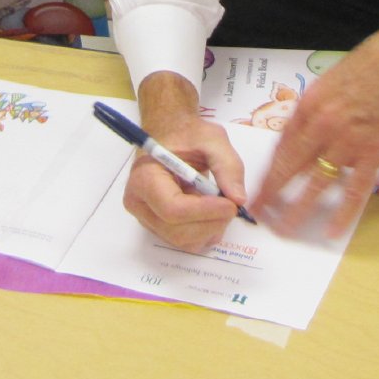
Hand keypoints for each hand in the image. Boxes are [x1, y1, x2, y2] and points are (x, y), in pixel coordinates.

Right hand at [126, 73, 247, 251]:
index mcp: (145, 178)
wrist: (170, 136)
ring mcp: (147, 219)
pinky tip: (210, 211)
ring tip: (219, 204)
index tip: (231, 204)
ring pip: (183, 242)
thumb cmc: (187, 135)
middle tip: (232, 204)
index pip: (173, 208)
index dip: (205, 211)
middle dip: (212, 222)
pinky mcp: (158, 228)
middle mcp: (139, 203)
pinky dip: (205, 232)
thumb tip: (238, 199)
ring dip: (210, 229)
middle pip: (178, 231)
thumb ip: (228, 166)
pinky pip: (185, 242)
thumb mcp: (212, 139)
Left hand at [252, 16, 378, 237]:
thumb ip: (313, 110)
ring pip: (317, 184)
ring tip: (286, 230)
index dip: (269, 171)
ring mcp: (349, 142)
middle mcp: (323, 126)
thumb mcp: (329, 82)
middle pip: (290, 168)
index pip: (281, 146)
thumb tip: (301, 134)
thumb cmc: (372, 66)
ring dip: (298, 210)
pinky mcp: (375, 154)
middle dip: (271, 194)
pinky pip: (355, 190)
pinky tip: (332, 230)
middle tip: (259, 214)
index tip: (260, 187)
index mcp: (308, 106)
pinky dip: (343, 213)